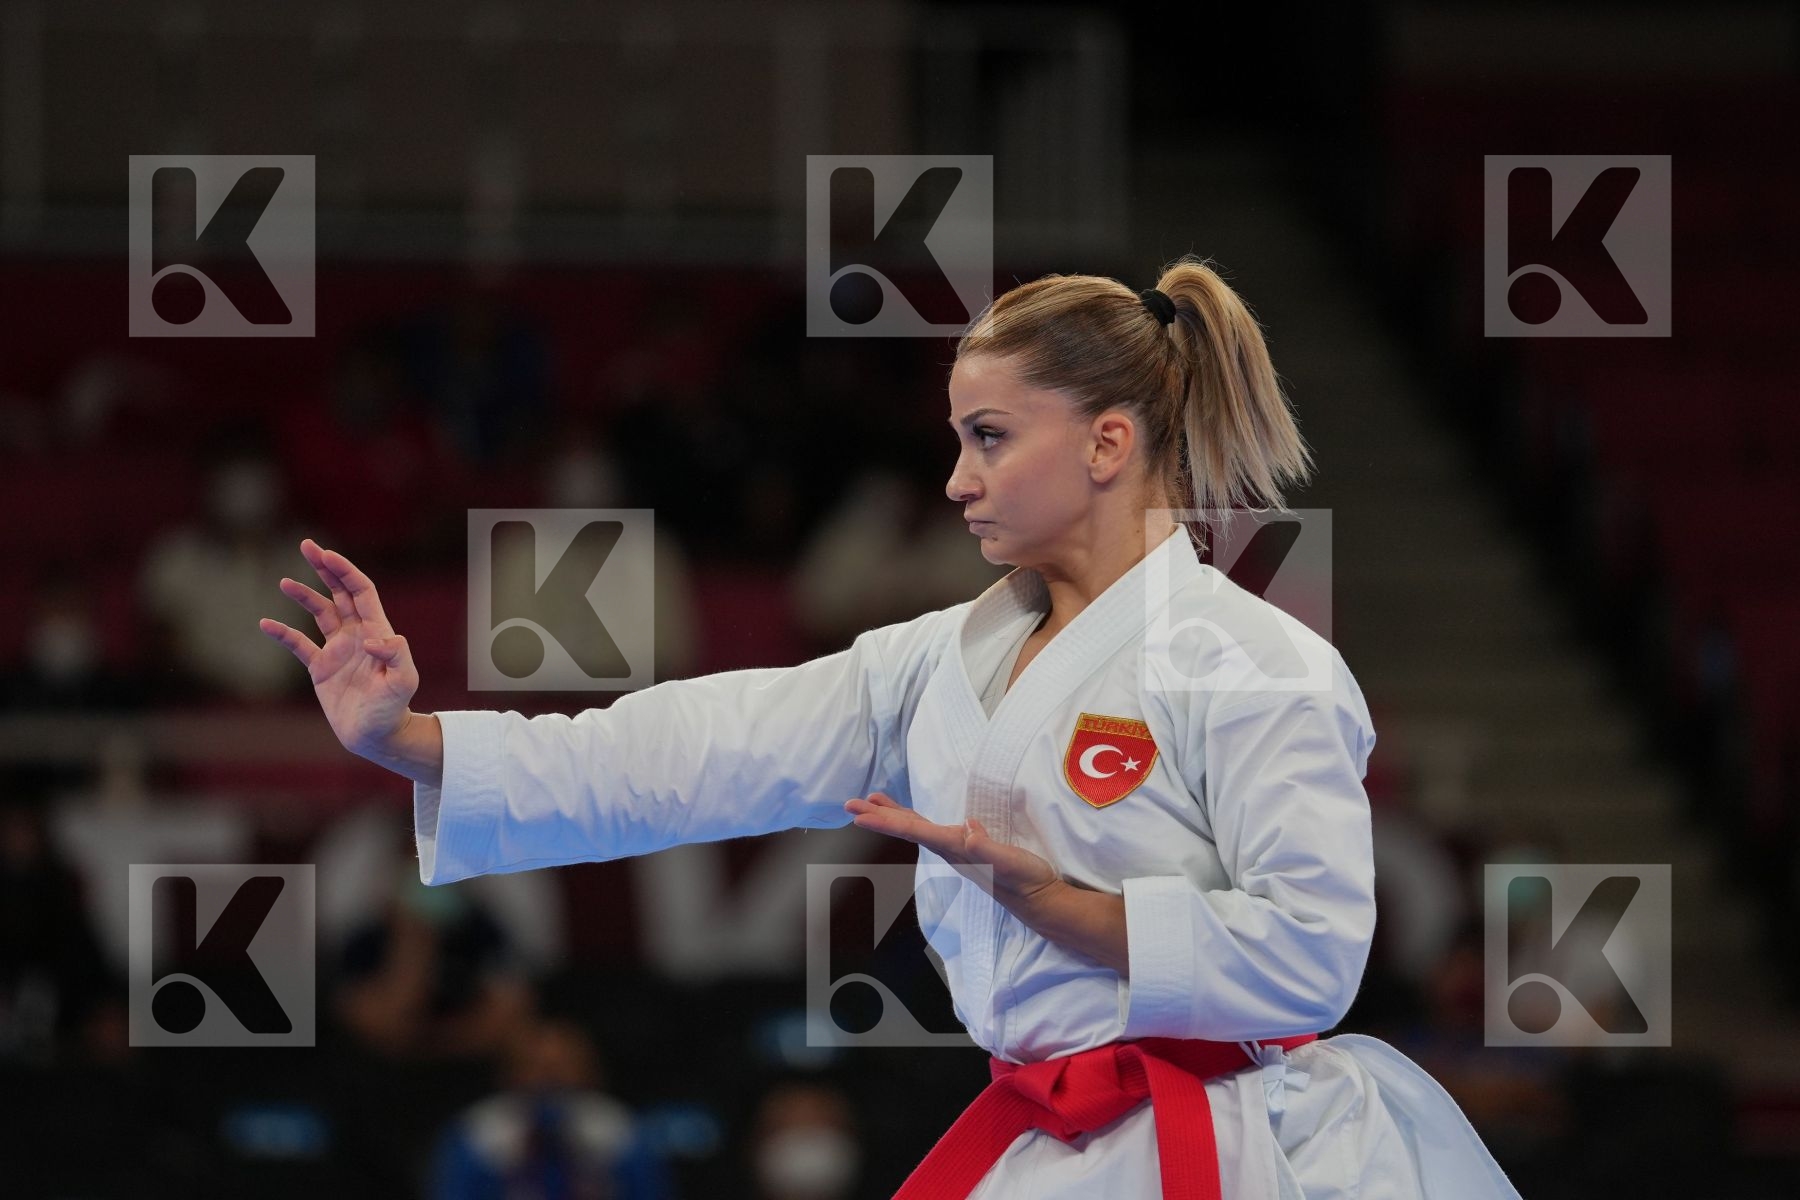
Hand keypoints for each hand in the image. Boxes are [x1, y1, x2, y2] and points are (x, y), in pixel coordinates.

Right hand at [259, 538, 417, 761]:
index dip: (345, 571)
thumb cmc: (393, 708)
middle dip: (325, 569)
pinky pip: (299, 645)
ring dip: (305, 596)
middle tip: (307, 546)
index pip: (360, 591)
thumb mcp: (403, 681)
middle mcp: (357, 635)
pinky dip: (283, 634)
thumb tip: (375, 638)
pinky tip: (266, 624)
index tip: (327, 555)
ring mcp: (338, 650)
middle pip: (340, 593)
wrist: (376, 735)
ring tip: (285, 582)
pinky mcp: (321, 668)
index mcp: (376, 631)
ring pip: (320, 613)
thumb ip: (396, 656)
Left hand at [845, 792, 1061, 910]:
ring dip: (893, 816)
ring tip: (873, 802)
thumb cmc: (1027, 880)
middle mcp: (951, 850)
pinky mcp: (967, 849)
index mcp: (956, 848)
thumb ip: (987, 847)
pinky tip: (912, 816)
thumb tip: (967, 829)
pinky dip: (914, 820)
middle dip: (879, 816)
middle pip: (907, 829)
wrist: (1040, 901)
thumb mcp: (1010, 862)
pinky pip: (931, 830)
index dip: (886, 821)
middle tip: (850, 804)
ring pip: (916, 829)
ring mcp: (957, 851)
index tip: (860, 814)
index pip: (914, 831)